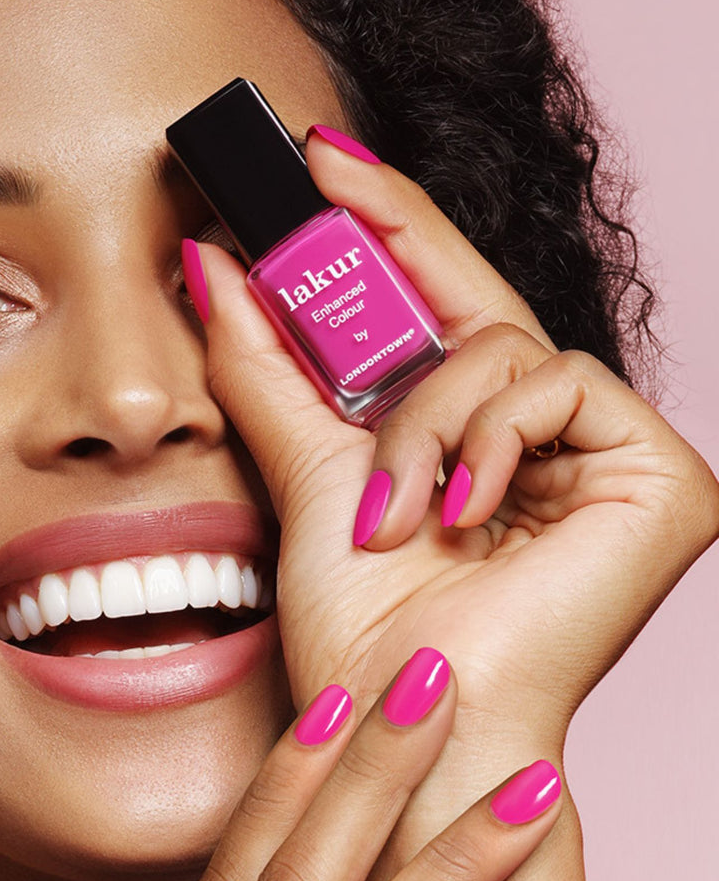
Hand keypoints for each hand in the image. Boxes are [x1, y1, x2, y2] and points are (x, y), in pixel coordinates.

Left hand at [186, 133, 718, 747]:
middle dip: (393, 244)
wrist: (408, 721)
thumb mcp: (304, 475)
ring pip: (506, 351)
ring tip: (386, 511)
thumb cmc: (363, 630)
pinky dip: (487, 439)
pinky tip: (458, 512)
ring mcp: (611, 458)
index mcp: (478, 445)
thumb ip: (270, 373)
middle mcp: (551, 444)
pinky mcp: (664, 479)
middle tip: (316, 176)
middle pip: (480, 305)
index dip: (390, 228)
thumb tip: (216, 268)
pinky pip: (560, 387)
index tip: (319, 160)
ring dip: (421, 424)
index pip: (442, 312)